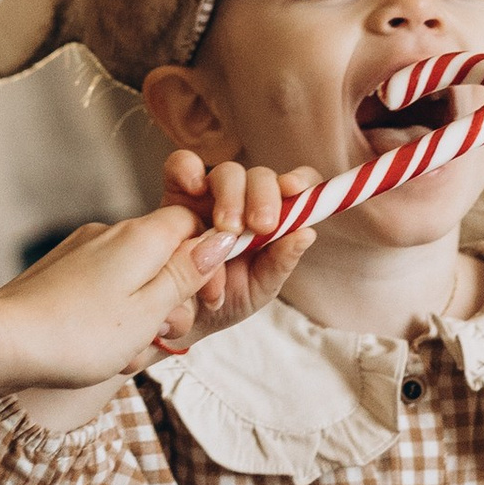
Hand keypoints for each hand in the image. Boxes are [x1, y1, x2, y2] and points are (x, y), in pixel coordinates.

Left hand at [0, 203, 225, 407]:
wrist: (3, 344)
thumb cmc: (79, 335)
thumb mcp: (148, 311)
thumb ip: (186, 275)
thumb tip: (219, 240)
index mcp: (140, 237)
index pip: (193, 224)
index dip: (208, 261)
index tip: (206, 298)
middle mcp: (111, 234)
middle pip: (164, 256)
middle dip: (170, 300)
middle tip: (160, 334)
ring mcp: (83, 252)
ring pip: (134, 281)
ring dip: (140, 318)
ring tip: (122, 353)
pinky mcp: (62, 272)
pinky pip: (104, 291)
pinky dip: (111, 320)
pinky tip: (98, 351)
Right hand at [158, 146, 318, 332]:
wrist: (179, 319)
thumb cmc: (226, 301)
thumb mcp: (258, 289)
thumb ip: (280, 262)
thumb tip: (306, 234)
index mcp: (272, 220)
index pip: (294, 188)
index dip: (300, 180)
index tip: (294, 190)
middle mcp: (244, 201)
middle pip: (260, 177)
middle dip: (263, 196)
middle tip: (260, 226)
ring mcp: (210, 194)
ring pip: (227, 172)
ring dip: (232, 195)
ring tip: (226, 228)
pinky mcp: (177, 193)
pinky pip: (181, 166)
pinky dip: (189, 169)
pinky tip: (194, 188)